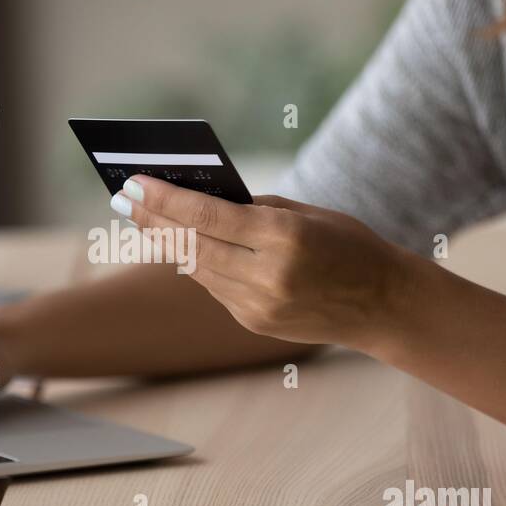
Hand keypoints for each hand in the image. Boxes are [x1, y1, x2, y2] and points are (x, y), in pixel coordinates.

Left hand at [114, 175, 406, 351]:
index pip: (206, 216)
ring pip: (197, 268)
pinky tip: (179, 245)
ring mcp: (258, 305)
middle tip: (122, 199)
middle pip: (191, 244)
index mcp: (283, 237)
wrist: (383, 303)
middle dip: (152, 220)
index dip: (164, 199)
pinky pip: (215, 287)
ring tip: (142, 218)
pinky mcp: (254, 322)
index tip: (133, 183)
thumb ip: (252, 208)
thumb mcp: (306, 213)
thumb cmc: (348, 244)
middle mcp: (267, 275)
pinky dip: (197, 263)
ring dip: (168, 241)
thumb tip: (198, 199)